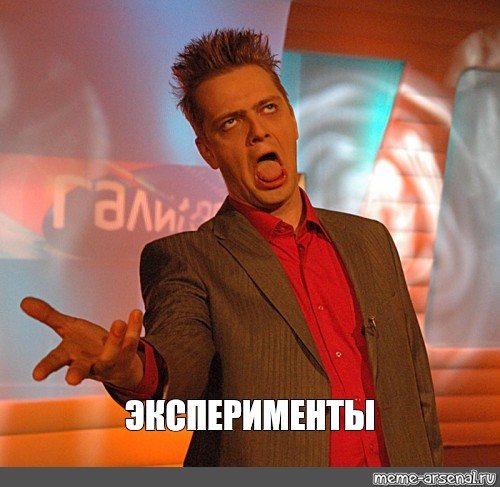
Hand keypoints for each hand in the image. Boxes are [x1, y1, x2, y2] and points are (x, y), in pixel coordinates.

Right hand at [20, 296, 143, 389]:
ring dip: (116, 340)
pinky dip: (135, 327)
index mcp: (70, 357)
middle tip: (71, 381)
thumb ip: (49, 317)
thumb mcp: (68, 329)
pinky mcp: (127, 356)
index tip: (36, 375)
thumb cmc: (86, 346)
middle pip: (82, 369)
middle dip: (76, 373)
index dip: (46, 368)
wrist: (116, 364)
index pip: (55, 361)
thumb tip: (23, 301)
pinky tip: (136, 312)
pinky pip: (132, 341)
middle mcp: (89, 363)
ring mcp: (109, 362)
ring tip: (118, 322)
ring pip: (112, 354)